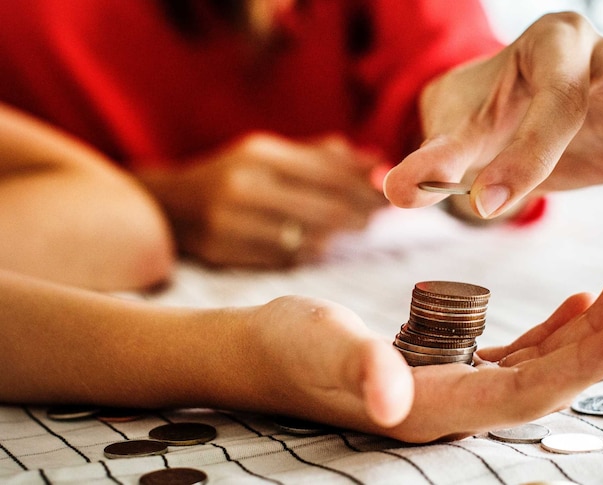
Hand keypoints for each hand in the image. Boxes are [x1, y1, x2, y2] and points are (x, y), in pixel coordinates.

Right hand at [138, 133, 388, 266]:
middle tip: (382, 215)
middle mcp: (244, 186)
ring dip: (340, 236)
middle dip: (361, 213)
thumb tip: (378, 162)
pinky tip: (323, 244)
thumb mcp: (271, 154)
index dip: (365, 186)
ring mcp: (232, 223)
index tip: (390, 192)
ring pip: (309, 238)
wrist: (170, 205)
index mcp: (260, 155)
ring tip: (357, 227)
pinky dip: (311, 251)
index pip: (329, 173)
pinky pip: (286, 258)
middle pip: (325, 208)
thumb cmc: (234, 175)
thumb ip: (323, 157)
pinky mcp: (225, 252)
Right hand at [234, 272, 602, 442]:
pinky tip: (578, 305)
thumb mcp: (319, 347)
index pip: (523, 396)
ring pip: (537, 365)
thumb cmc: (287, 347)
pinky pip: (514, 353)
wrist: (264, 350)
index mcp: (431, 410)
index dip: (582, 370)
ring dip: (585, 331)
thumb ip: (358, 369)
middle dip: (599, 343)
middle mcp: (453, 408)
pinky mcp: (448, 367)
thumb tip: (390, 399)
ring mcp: (454, 389)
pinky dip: (551, 330)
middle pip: (545, 381)